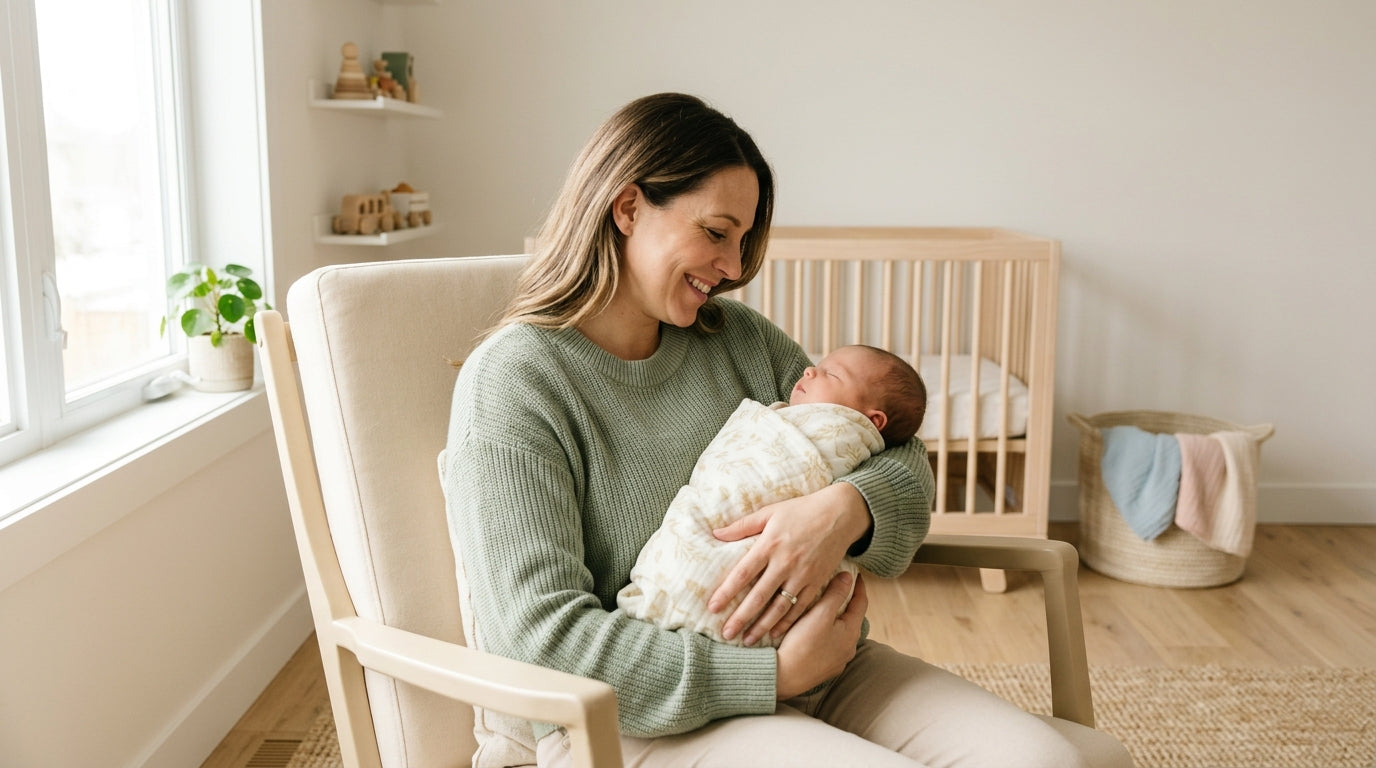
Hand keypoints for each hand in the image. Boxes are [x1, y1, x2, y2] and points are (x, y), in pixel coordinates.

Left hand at [709, 482, 869, 645]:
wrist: (840, 514)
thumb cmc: (801, 510)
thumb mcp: (770, 512)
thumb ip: (742, 525)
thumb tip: (716, 534)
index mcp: (770, 544)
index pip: (743, 573)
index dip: (727, 592)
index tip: (713, 607)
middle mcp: (785, 563)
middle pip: (759, 596)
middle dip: (741, 618)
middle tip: (726, 634)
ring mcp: (803, 574)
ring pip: (780, 607)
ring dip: (763, 626)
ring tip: (747, 641)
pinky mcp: (817, 582)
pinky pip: (801, 607)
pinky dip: (788, 622)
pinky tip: (775, 633)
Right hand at [775, 572, 866, 699]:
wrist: (784, 677)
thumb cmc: (802, 644)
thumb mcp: (820, 614)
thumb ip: (835, 593)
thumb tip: (849, 577)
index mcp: (851, 632)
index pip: (861, 603)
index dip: (859, 587)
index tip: (856, 575)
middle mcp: (849, 648)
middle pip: (852, 619)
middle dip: (846, 603)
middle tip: (839, 589)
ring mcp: (838, 661)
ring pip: (840, 634)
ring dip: (835, 621)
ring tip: (824, 609)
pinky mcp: (825, 669)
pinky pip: (830, 647)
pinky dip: (826, 635)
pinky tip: (814, 633)